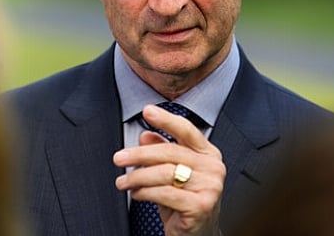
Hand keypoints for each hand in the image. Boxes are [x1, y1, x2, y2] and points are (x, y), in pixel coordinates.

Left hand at [113, 104, 225, 235]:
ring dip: (138, 177)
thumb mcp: (170, 175)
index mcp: (209, 154)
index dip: (166, 119)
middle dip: (139, 154)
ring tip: (122, 182)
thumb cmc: (183, 203)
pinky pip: (166, 193)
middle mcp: (214, 167)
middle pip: (171, 152)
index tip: (147, 111)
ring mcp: (211, 187)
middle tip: (118, 158)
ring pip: (165, 173)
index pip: (187, 130)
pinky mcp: (202, 205)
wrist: (196, 235)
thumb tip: (145, 135)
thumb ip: (161, 152)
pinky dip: (146, 193)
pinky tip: (136, 194)